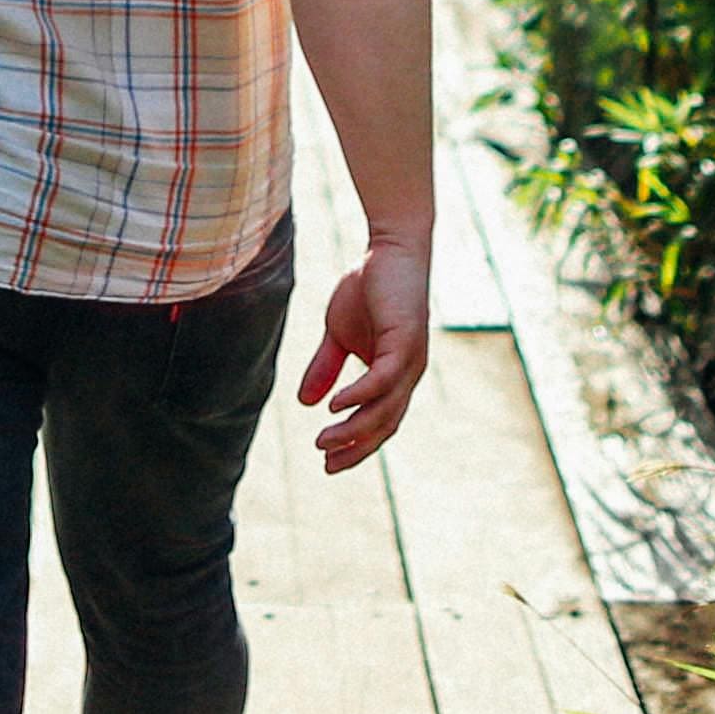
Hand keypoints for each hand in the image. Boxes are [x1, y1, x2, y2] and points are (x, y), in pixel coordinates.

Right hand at [298, 232, 429, 473]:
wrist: (390, 249)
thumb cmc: (368, 288)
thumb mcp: (337, 333)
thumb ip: (325, 367)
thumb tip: (305, 403)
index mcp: (394, 376)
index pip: (379, 423)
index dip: (356, 446)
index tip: (329, 464)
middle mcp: (407, 375)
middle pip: (384, 425)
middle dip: (355, 448)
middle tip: (326, 462)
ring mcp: (409, 360)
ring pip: (383, 409)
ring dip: (352, 428)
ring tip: (323, 441)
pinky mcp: (405, 342)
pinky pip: (381, 379)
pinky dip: (358, 396)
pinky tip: (334, 407)